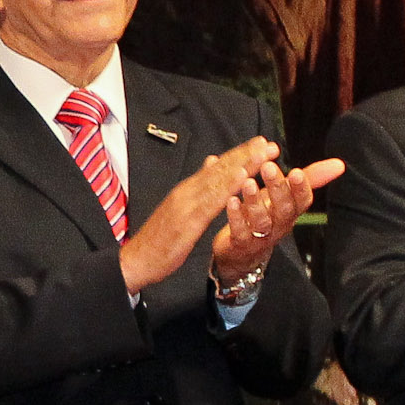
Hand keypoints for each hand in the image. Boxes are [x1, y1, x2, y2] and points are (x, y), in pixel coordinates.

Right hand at [123, 137, 271, 293]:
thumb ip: (196, 188)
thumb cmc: (158, 240)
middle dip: (245, 155)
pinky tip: (243, 178)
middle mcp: (186, 192)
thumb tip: (211, 163)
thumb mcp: (178, 210)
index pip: (216, 168)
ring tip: (262, 154)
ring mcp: (186, 205)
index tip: (261, 144)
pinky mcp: (188, 221)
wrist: (135, 261)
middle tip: (269, 144)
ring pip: (218, 181)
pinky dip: (228, 188)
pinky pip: (212, 202)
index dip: (239, 154)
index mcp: (186, 191)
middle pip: (220, 169)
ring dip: (242, 165)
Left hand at [208, 152, 345, 286]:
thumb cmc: (267, 216)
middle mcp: (280, 224)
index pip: (303, 200)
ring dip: (255, 201)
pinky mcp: (242, 244)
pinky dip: (236, 217)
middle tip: (268, 167)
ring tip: (247, 183)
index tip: (297, 171)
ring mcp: (261, 236)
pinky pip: (241, 232)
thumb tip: (339, 164)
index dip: (302, 187)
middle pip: (284, 208)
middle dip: (278, 187)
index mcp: (291, 211)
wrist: (243, 253)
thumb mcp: (287, 195)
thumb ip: (310, 178)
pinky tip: (231, 201)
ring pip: (262, 220)